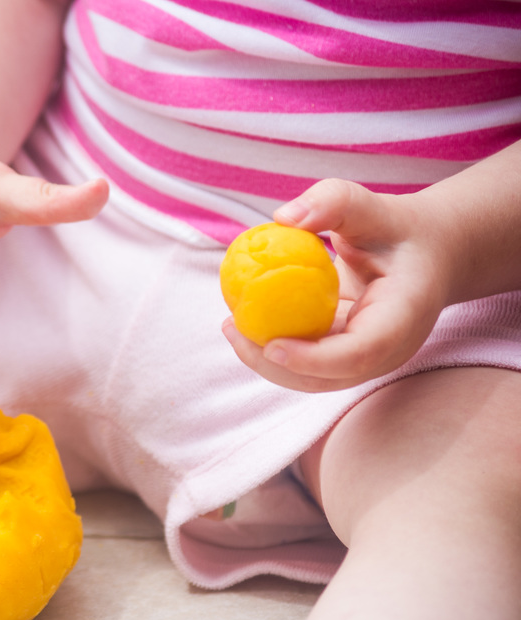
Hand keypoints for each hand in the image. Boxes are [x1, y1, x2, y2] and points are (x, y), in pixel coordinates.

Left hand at [223, 178, 455, 391]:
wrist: (426, 253)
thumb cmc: (393, 227)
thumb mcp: (368, 205)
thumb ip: (331, 202)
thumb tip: (282, 217)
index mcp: (403, 315)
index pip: (361, 352)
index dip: (314, 358)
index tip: (270, 344)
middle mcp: (389, 348)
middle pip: (330, 377)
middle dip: (276, 366)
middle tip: (232, 329)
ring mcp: (369, 358)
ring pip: (315, 379)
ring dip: (267, 362)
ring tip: (230, 326)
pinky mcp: (348, 355)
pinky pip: (308, 363)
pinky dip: (273, 350)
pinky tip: (243, 323)